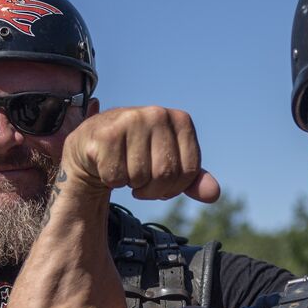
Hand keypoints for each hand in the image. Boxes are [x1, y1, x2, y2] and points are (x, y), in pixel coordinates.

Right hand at [61, 106, 221, 201]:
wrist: (92, 146)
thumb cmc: (135, 155)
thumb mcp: (169, 164)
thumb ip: (192, 179)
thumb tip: (214, 194)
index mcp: (180, 119)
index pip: (190, 172)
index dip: (174, 187)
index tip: (159, 180)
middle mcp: (157, 113)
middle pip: (165, 174)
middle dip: (151, 189)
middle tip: (139, 180)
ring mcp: (130, 120)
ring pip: (140, 177)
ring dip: (130, 183)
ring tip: (123, 168)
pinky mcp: (105, 134)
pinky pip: (115, 177)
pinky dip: (110, 180)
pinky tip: (107, 164)